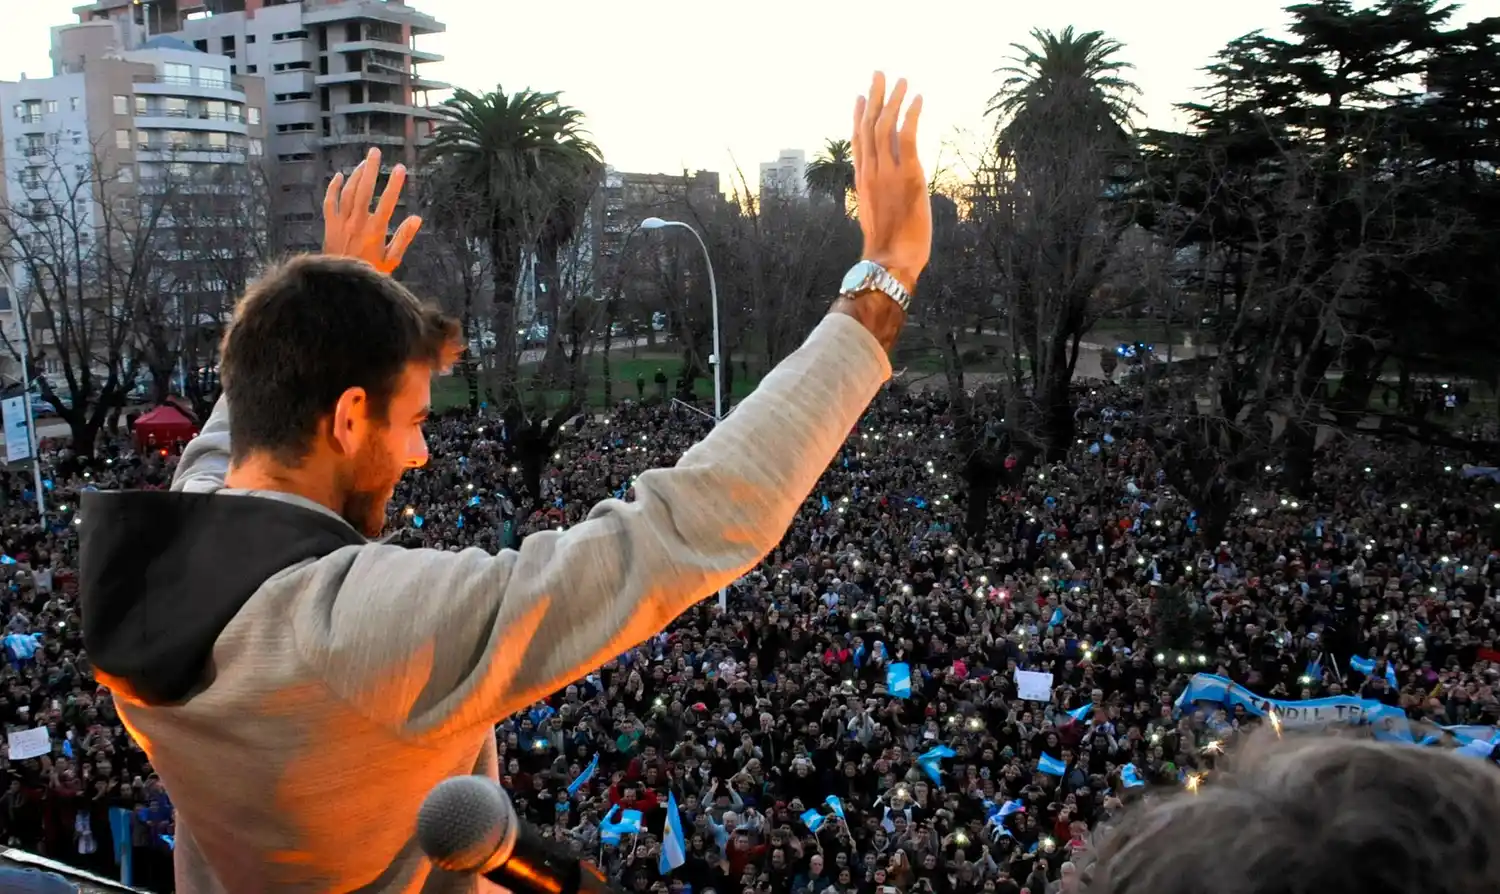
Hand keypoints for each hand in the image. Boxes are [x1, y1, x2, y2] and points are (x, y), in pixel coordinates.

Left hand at [322, 147, 421, 273]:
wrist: (340, 285)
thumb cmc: (370, 274)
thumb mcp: (391, 261)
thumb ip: (403, 238)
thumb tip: (417, 219)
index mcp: (375, 231)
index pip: (387, 202)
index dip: (395, 184)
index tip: (401, 168)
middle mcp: (357, 222)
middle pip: (364, 190)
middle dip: (371, 169)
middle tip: (375, 152)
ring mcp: (341, 222)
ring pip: (348, 192)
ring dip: (356, 175)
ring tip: (364, 162)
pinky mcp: (329, 225)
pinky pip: (330, 202)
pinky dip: (333, 187)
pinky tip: (339, 176)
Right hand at [852, 72, 928, 292]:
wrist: (890, 260)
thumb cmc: (888, 248)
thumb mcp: (878, 216)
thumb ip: (881, 196)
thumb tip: (891, 188)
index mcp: (862, 181)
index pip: (858, 142)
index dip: (859, 117)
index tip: (862, 97)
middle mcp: (871, 172)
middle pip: (868, 126)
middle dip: (874, 98)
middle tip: (879, 75)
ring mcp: (887, 172)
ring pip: (886, 126)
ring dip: (894, 100)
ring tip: (902, 80)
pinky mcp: (908, 175)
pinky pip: (908, 137)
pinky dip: (912, 115)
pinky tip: (918, 99)